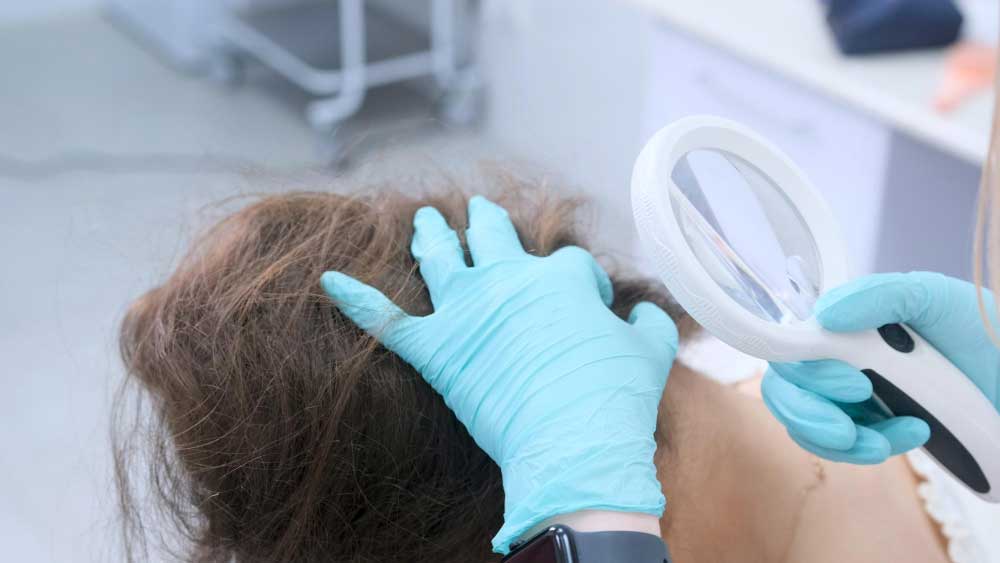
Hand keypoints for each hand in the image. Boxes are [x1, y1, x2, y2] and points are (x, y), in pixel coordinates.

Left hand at [320, 197, 678, 552]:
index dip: (576, 280)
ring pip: (441, 259)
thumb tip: (647, 316)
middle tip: (478, 209)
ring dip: (430, 236)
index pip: (566, 264)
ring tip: (422, 220)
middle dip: (487, 222)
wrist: (575, 444)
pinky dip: (357, 300)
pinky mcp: (437, 350)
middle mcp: (510, 281)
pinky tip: (329, 281)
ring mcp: (469, 312)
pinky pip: (389, 320)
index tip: (583, 299)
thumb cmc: (616, 399)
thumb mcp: (650, 354)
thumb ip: (649, 326)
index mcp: (561, 278)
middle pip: (493, 236)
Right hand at [762, 271, 999, 463]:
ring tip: (888, 440)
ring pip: (806, 427)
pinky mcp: (867, 426)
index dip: (803, 371)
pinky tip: (912, 433)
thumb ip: (882, 295)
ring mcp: (848, 396)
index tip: (854, 384)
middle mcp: (834, 359)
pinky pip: (842, 448)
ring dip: (842, 441)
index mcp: (841, 325)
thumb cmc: (977, 330)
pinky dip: (869, 448)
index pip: (788, 348)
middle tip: (849, 428)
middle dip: (811, 415)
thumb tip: (825, 316)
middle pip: (784, 392)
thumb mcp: (935, 297)